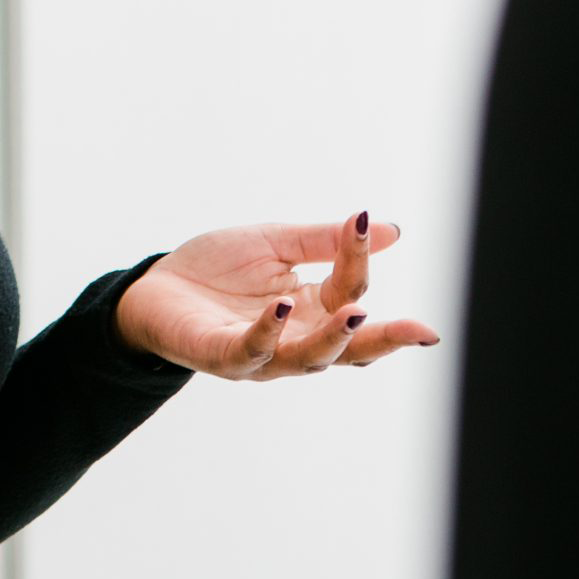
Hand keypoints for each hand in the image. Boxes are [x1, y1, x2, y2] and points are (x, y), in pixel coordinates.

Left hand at [116, 211, 438, 380]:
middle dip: (386, 339)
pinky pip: (251, 350)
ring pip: (308, 358)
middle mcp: (294, 340)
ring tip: (356, 311)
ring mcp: (261, 354)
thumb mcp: (275, 244)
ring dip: (333, 338)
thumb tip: (390, 228)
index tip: (366, 220)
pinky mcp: (224, 355)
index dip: (358, 257)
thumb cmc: (216, 270)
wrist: (155, 286)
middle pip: (348, 347)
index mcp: (310, 312)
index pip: (349, 290)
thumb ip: (325, 242)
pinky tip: (280, 307)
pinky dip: (268, 331)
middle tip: (423, 331)